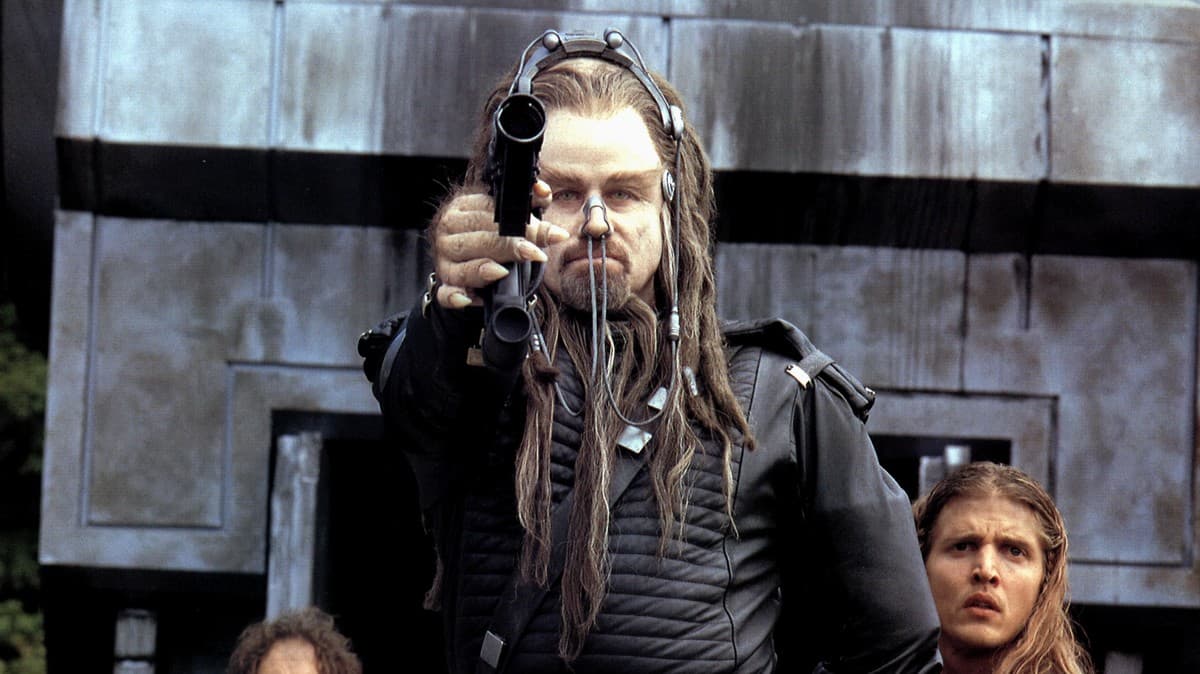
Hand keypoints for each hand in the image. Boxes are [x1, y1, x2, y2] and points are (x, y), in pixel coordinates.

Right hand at [432, 180, 566, 307]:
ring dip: (480, 270)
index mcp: (462, 209)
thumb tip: (547, 203)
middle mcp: (448, 233)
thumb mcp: (508, 217)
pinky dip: (455, 297)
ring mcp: (443, 261)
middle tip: (532, 253)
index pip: (488, 213)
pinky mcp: (444, 285)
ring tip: (502, 272)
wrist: (463, 254)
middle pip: (476, 240)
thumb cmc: (490, 232)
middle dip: (507, 247)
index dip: (517, 223)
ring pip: (459, 267)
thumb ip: (530, 209)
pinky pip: (445, 294)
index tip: (542, 233)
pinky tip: (468, 297)